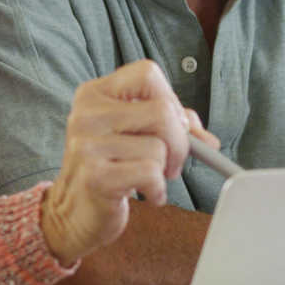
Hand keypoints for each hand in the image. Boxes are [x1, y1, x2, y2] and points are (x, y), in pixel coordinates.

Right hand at [40, 59, 212, 265]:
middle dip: (180, 142)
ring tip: (148, 178)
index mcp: (94, 93)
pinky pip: (150, 173)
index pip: (147, 73)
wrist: (75, 211)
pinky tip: (146, 194)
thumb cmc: (109, 167)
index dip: (171, 99)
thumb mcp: (133, 135)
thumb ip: (171, 126)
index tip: (173, 125)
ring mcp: (88, 145)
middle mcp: (86, 114)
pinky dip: (158, 189)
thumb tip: (208, 141)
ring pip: (159, 147)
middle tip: (172, 162)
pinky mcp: (96, 176)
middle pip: (162, 111)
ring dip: (164, 170)